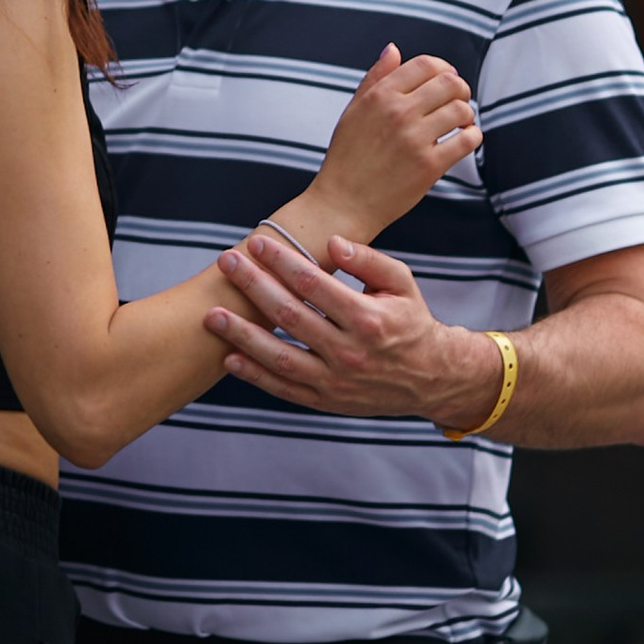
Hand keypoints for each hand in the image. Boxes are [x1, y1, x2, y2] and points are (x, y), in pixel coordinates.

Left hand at [205, 228, 499, 427]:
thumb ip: (368, 260)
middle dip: (254, 287)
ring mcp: (336, 381)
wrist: (431, 377)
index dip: (282, 261)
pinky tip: (230, 358)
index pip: (314, 285)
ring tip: (213, 316)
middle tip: (227, 263)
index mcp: (368, 318)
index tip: (257, 243)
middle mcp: (349, 352)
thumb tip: (332, 242)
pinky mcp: (327, 401)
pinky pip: (284, 389)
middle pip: (290, 315)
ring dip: (243, 336)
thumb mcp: (401, 283)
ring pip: (280, 358)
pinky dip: (255, 376)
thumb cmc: (411, 321)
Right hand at [305, 45, 479, 245]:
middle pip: (450, 82)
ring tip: (460, 123)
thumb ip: (375, 78)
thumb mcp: (353, 110)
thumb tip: (394, 48)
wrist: (343, 203)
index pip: (426, 64)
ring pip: (461, 109)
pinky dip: (473, 136)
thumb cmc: (348, 156)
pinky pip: (467, 141)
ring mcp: (415, 139)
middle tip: (458, 100)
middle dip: (460, 88)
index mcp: (380, 95)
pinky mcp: (429, 166)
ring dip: (467, 113)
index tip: (447, 79)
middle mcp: (398, 113)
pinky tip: (465, 138)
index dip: (443, 68)